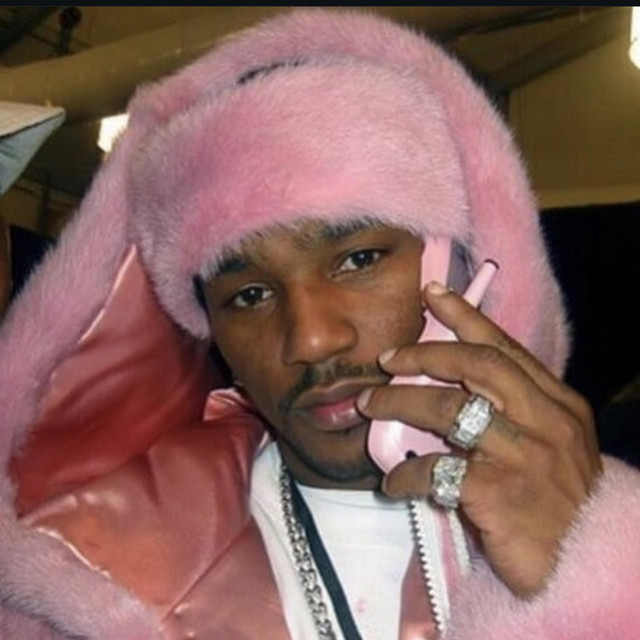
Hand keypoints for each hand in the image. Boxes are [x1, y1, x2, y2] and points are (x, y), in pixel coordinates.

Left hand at [357, 282, 601, 595]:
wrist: (588, 565)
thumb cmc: (557, 503)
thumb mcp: (549, 446)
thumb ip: (512, 414)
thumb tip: (447, 388)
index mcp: (559, 405)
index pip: (506, 349)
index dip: (467, 318)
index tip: (433, 293)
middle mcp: (547, 422)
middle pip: (478, 367)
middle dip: (425, 354)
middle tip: (388, 358)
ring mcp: (525, 457)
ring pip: (450, 409)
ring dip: (401, 402)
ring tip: (371, 405)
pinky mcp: (500, 494)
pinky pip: (438, 470)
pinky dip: (408, 472)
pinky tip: (394, 481)